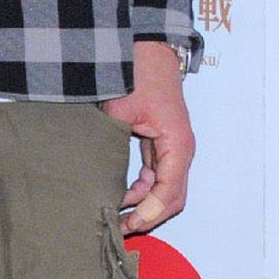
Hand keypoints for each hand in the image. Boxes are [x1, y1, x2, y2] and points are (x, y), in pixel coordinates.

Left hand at [103, 40, 194, 234]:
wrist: (146, 49)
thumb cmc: (136, 74)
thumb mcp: (119, 112)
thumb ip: (111, 144)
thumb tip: (97, 178)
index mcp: (177, 144)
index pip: (168, 191)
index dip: (149, 212)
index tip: (127, 224)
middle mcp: (181, 150)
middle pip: (172, 197)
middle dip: (148, 216)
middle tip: (120, 229)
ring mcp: (174, 148)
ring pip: (166, 189)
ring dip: (145, 205)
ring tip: (117, 217)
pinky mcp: (162, 143)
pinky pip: (158, 175)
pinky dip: (142, 189)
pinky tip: (120, 195)